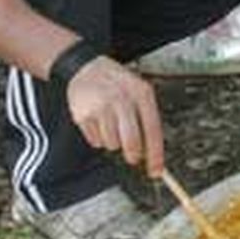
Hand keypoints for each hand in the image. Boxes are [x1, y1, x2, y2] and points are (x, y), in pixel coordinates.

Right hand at [66, 56, 164, 176]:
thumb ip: (147, 118)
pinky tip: (98, 121)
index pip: (153, 130)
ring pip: (112, 144)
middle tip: (133, 156)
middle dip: (133, 154)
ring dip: (113, 141)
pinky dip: (98, 137)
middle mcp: (122, 99)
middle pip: (132, 141)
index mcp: (141, 93)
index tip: (156, 171)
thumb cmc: (118, 83)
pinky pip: (95, 141)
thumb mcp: (139, 92)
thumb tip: (152, 152)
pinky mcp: (83, 115)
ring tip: (111, 124)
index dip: (156, 154)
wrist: (87, 67)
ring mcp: (101, 107)